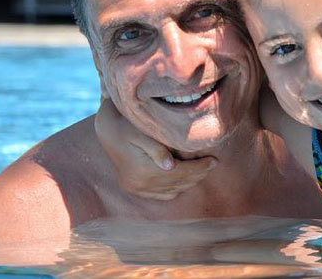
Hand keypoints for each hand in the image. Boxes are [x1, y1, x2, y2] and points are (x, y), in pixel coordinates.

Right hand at [94, 97, 214, 200]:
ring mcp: (135, 189)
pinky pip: (161, 195)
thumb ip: (156, 148)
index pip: (179, 173)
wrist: (106, 130)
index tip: (215, 161)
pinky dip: (175, 188)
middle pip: (177, 183)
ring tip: (203, 170)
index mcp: (142, 170)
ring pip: (171, 191)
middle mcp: (138, 184)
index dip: (199, 168)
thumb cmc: (127, 125)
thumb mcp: (141, 132)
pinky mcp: (134, 189)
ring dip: (189, 182)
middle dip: (198, 175)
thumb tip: (170, 165)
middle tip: (213, 164)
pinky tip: (186, 178)